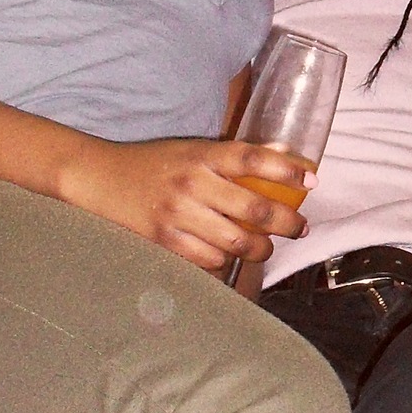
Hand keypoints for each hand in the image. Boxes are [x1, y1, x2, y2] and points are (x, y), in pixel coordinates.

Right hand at [58, 136, 310, 273]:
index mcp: (202, 155)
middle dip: (286, 224)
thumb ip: (233, 157)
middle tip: (300, 229)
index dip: (287, 170)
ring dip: (259, 249)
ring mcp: (178, 215)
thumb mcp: (193, 150)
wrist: (100, 179)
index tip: (311, 181)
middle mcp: (193, 183)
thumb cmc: (153, 164)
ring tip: (263, 247)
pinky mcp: (165, 242)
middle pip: (254, 209)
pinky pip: (210, 261)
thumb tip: (283, 155)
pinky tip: (228, 256)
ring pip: (237, 243)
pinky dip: (226, 262)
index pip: (253, 158)